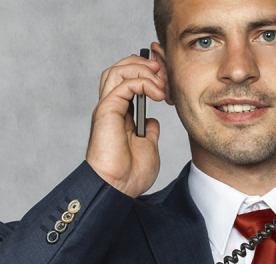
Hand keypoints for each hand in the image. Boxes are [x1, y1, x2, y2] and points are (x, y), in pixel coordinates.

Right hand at [85, 52, 164, 197]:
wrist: (118, 188)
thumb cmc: (129, 174)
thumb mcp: (148, 147)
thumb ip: (149, 131)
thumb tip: (152, 121)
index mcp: (120, 114)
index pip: (129, 80)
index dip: (148, 73)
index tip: (168, 81)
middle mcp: (112, 107)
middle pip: (120, 69)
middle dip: (144, 64)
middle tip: (165, 74)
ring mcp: (108, 107)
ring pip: (117, 70)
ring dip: (142, 69)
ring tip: (160, 80)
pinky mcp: (107, 110)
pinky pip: (123, 84)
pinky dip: (142, 81)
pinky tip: (157, 93)